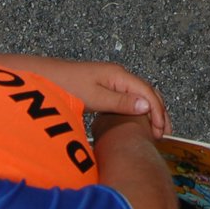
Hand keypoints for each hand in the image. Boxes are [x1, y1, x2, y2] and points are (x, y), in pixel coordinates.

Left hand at [8, 56, 170, 138]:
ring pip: (140, 95)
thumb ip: (120, 102)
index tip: (161, 132)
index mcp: (119, 75)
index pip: (148, 92)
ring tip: (156, 130)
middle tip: (165, 134)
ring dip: (150, 111)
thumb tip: (147, 106)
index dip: (158, 112)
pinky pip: (129, 97)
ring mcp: (112, 80)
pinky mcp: (105, 87)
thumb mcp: (94, 97)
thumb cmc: (66, 86)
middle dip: (159, 112)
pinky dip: (138, 110)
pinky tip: (138, 121)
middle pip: (148, 93)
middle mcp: (119, 75)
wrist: (44, 78)